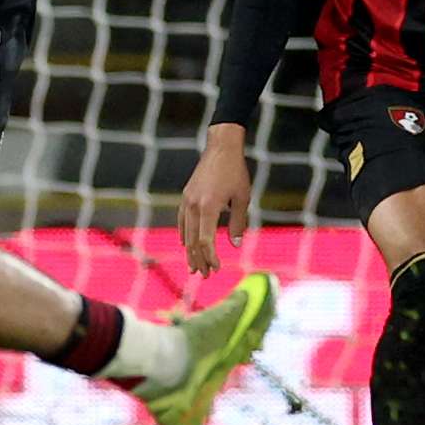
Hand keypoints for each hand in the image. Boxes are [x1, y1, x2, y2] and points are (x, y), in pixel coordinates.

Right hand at [177, 127, 252, 275]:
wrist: (221, 148)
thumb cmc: (236, 172)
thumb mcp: (243, 198)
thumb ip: (239, 222)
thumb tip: (235, 244)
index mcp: (209, 206)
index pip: (206, 241)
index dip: (210, 257)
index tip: (216, 269)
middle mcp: (194, 205)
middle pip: (193, 241)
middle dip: (199, 260)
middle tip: (204, 276)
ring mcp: (187, 200)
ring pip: (186, 233)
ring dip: (190, 252)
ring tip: (194, 267)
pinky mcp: (185, 196)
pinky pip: (182, 221)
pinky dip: (185, 236)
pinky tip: (187, 245)